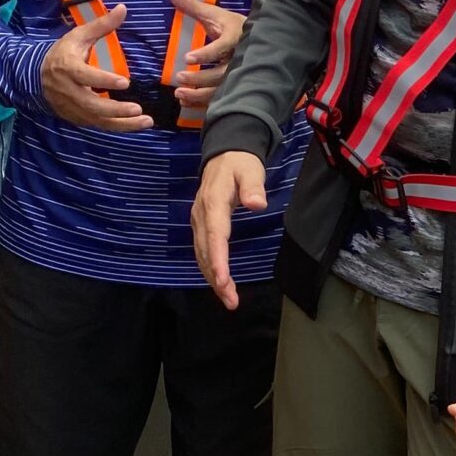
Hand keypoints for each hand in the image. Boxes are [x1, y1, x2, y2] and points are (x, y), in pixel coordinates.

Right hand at [40, 7, 149, 130]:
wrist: (35, 76)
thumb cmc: (63, 53)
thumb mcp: (79, 36)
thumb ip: (102, 25)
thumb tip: (124, 8)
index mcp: (67, 67)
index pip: (85, 76)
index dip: (103, 81)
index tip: (125, 82)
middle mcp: (68, 90)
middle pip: (92, 105)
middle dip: (116, 110)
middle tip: (139, 109)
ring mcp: (71, 107)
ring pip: (97, 120)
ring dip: (122, 124)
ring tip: (146, 121)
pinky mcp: (76, 117)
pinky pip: (97, 126)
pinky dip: (117, 127)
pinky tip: (135, 124)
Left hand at [167, 0, 245, 113]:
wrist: (258, 39)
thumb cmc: (230, 25)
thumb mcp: (212, 13)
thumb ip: (188, 3)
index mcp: (234, 37)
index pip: (221, 47)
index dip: (206, 54)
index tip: (187, 58)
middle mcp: (239, 58)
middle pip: (221, 74)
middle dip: (200, 78)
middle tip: (179, 77)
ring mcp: (238, 74)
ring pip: (221, 89)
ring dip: (200, 94)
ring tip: (179, 93)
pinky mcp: (234, 84)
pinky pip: (220, 97)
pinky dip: (202, 101)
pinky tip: (186, 100)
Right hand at [190, 149, 267, 311]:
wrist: (223, 155)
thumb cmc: (240, 164)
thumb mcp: (250, 170)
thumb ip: (253, 187)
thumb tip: (257, 204)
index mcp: (213, 203)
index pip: (215, 236)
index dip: (218, 260)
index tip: (223, 281)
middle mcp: (201, 215)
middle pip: (206, 251)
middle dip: (217, 278)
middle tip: (231, 301)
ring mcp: (199, 221)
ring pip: (202, 255)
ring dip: (213, 278)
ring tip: (229, 299)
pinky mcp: (201, 226)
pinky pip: (203, 251)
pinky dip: (211, 269)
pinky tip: (221, 284)